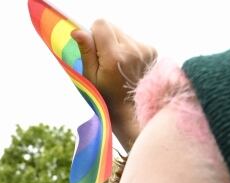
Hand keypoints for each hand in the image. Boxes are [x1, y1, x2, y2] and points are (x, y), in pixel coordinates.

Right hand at [71, 20, 156, 149]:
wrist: (132, 111)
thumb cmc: (106, 97)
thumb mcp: (90, 77)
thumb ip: (86, 51)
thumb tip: (77, 31)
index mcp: (114, 57)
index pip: (101, 24)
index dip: (93, 34)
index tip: (93, 50)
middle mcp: (132, 49)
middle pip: (112, 27)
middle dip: (105, 39)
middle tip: (104, 61)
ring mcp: (145, 49)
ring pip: (122, 33)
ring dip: (116, 45)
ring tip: (116, 66)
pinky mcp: (152, 50)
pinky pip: (133, 40)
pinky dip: (127, 49)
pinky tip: (126, 66)